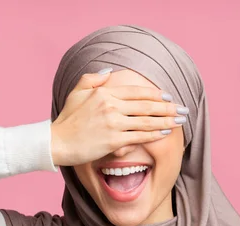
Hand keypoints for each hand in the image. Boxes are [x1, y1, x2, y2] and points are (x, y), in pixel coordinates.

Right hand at [50, 70, 187, 166]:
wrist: (57, 142)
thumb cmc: (66, 119)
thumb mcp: (76, 93)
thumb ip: (93, 78)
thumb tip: (110, 71)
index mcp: (104, 92)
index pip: (137, 91)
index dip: (156, 94)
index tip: (169, 97)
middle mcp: (111, 105)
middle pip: (146, 105)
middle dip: (168, 107)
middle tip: (183, 109)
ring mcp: (113, 123)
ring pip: (147, 121)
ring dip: (166, 120)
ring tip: (180, 121)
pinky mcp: (114, 140)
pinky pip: (140, 136)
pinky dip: (155, 134)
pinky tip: (165, 133)